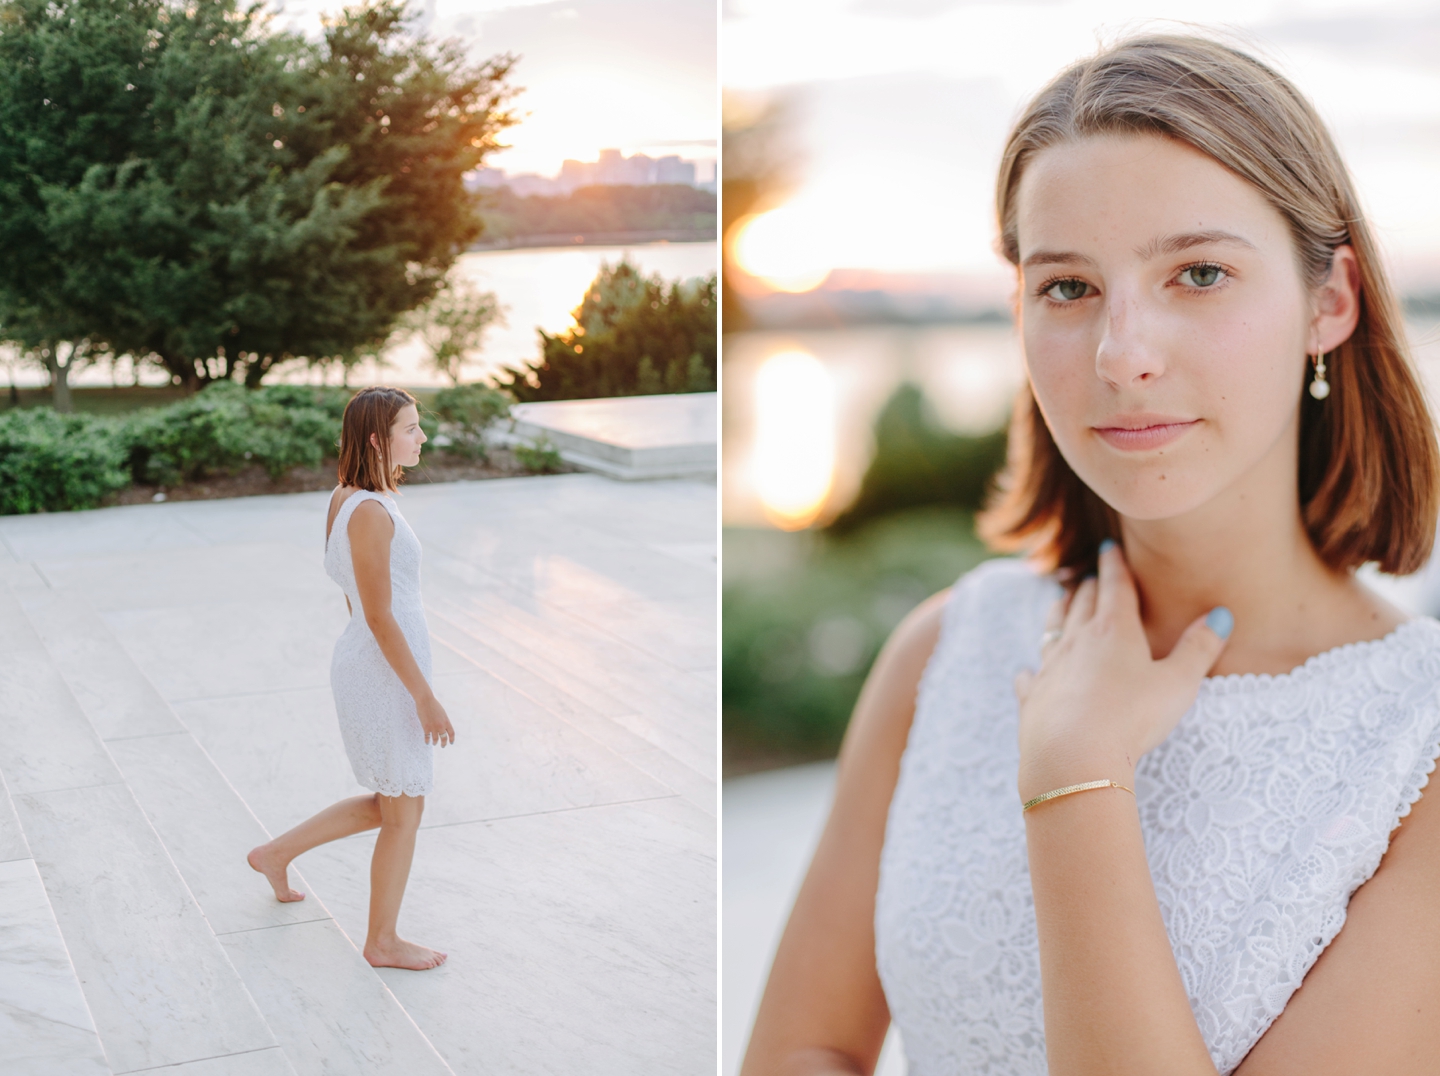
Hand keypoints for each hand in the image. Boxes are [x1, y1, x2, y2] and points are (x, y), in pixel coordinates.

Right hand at [417, 694, 455, 747]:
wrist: (426, 701)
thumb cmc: (434, 705)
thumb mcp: (443, 713)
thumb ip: (444, 721)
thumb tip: (444, 728)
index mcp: (446, 721)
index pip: (451, 733)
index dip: (452, 739)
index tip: (451, 743)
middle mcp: (441, 725)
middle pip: (444, 738)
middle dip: (444, 743)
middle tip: (443, 746)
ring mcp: (433, 727)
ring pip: (436, 739)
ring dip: (435, 742)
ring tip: (434, 743)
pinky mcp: (426, 727)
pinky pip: (427, 737)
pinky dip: (427, 741)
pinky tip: (427, 742)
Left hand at [1014, 541, 1231, 800]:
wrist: (1073, 757)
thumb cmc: (1131, 718)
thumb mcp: (1177, 684)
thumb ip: (1199, 648)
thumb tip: (1221, 615)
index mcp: (1114, 630)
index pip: (1115, 587)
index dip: (1114, 565)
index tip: (1108, 547)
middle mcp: (1077, 641)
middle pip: (1083, 603)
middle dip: (1090, 586)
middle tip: (1092, 576)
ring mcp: (1050, 668)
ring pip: (1053, 629)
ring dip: (1059, 612)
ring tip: (1062, 601)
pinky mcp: (1033, 697)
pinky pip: (1030, 676)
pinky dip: (1032, 669)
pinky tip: (1028, 670)